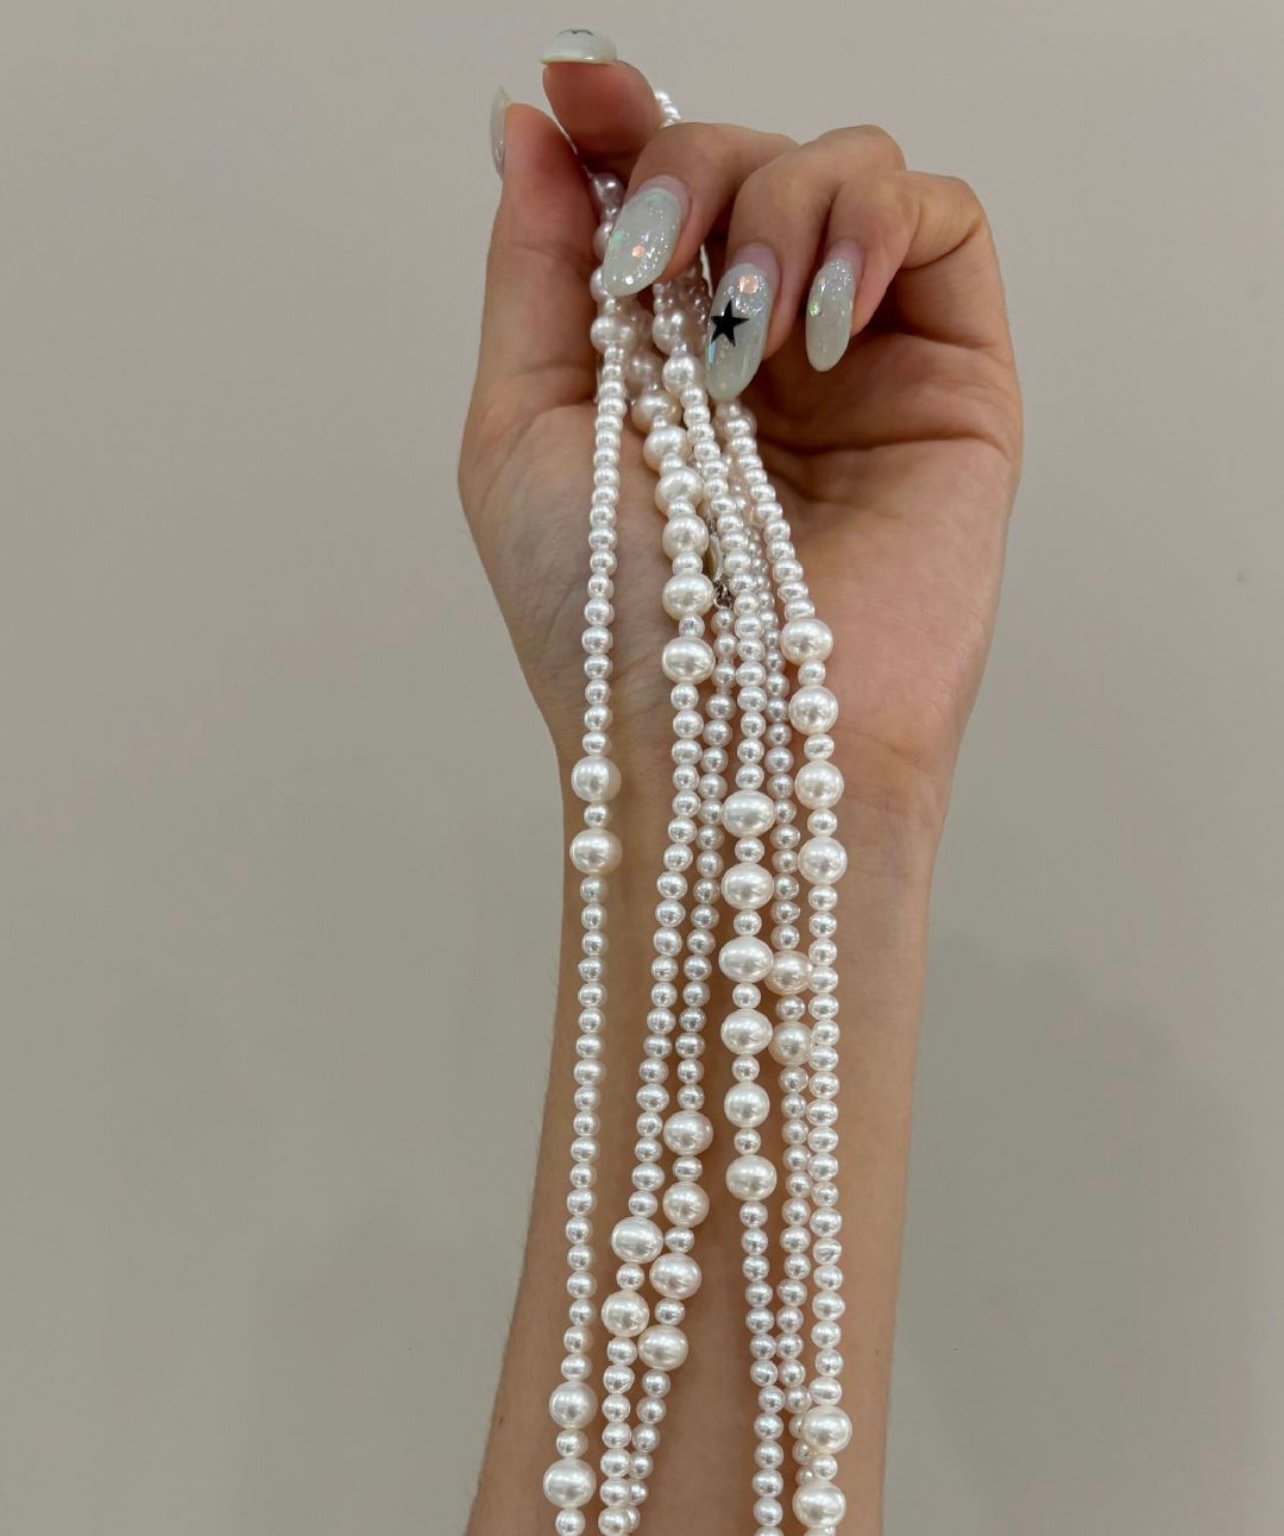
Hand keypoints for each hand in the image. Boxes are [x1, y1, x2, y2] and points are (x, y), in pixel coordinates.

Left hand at [459, 61, 1020, 864]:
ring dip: (781, 211)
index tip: (586, 88)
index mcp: (658, 361)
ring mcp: (864, 361)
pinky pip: (945, 219)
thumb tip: (530, 124)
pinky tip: (822, 334)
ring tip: (743, 341)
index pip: (661, 191)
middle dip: (690, 174)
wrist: (727, 750)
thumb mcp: (523, 437)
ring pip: (848, 167)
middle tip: (656, 271)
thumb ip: (534, 274)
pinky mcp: (958, 380)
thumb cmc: (613, 632)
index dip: (626, 121)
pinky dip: (879, 228)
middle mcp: (763, 350)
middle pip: (747, 160)